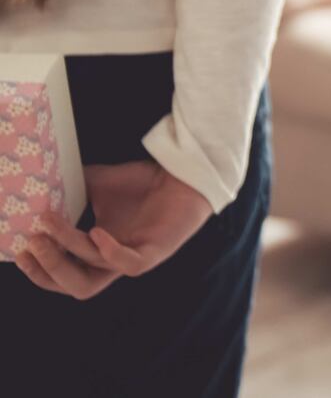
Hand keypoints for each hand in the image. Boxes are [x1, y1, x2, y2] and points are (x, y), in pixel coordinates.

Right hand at [15, 161, 211, 299]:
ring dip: (68, 254)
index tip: (18, 248)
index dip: (40, 270)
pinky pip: (130, 265)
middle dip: (49, 268)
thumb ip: (70, 188)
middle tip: (31, 241)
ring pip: (95, 275)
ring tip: (51, 226)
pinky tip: (96, 232)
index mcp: (99, 252)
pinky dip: (111, 253)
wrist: (183, 173)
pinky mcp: (157, 252)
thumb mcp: (98, 184)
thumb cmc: (143, 182)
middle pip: (75, 286)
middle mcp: (114, 262)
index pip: (63, 277)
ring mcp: (135, 258)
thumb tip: (39, 179)